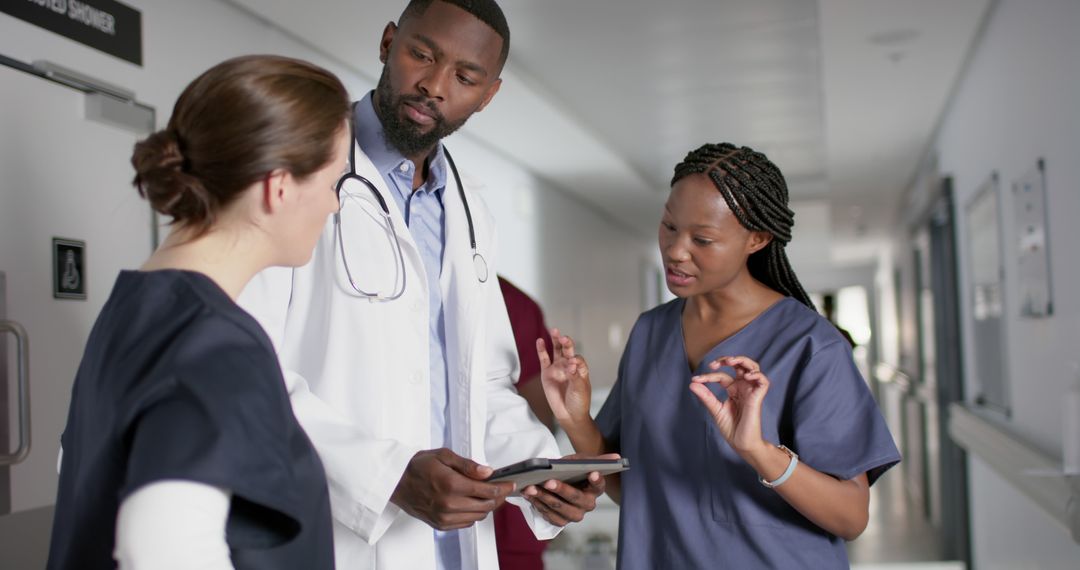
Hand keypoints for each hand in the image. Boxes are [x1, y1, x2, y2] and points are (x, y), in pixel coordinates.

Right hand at [390, 448, 513, 530]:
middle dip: (498, 497)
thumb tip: (488, 472)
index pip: (487, 491)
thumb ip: (468, 465)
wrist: (396, 482)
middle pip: (486, 505)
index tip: (510, 483)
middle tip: (502, 488)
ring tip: (487, 494)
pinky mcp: (441, 525)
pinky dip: (474, 514)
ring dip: (487, 506)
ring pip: (478, 516)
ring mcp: (444, 517)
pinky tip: (472, 502)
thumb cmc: (418, 466)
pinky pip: (467, 523)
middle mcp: (448, 504)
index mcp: (450, 485)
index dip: (503, 488)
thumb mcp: (443, 456)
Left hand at [520, 453, 616, 525]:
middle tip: (548, 481)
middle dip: (561, 489)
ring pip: (560, 509)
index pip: (599, 485)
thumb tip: (617, 456)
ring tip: (531, 487)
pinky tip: (529, 495)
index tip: (593, 472)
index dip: (596, 480)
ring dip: (544, 498)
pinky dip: (538, 505)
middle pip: (575, 499)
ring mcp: (575, 515)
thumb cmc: (573, 470)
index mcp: (596, 489)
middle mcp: (588, 504)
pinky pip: (550, 516)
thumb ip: (596, 460)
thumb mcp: (582, 461)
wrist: (559, 481)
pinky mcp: (561, 521)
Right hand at [537, 329, 591, 425]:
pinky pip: (544, 359)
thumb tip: (570, 363)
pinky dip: (542, 350)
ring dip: (555, 340)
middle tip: (564, 338)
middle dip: (566, 343)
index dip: (574, 360)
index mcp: (580, 368)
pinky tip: (540, 340)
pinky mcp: (547, 373)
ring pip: (556, 350)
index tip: (572, 365)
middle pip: (568, 350)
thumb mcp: (579, 389)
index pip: (577, 358)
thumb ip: (575, 376)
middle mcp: (569, 365)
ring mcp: (557, 368)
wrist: (569, 415)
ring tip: (554, 330)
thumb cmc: (579, 401)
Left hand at [688, 356, 769, 455]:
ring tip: (731, 361)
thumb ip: (706, 396)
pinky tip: (746, 376)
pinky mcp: (758, 397)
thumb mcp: (715, 410)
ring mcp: (751, 391)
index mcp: (733, 390)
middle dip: (728, 359)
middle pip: (740, 365)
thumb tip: (692, 383)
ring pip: (753, 367)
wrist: (741, 444)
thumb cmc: (731, 428)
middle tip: (714, 364)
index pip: (722, 375)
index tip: (696, 380)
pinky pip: (763, 380)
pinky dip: (756, 374)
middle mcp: (743, 388)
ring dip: (743, 360)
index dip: (709, 375)